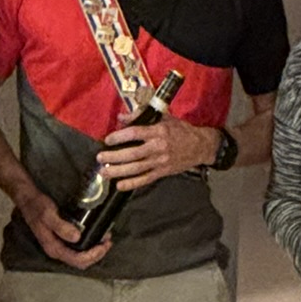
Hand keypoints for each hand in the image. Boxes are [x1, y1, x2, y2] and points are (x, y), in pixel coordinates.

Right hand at [17, 188, 112, 270]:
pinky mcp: (62, 240)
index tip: (104, 244)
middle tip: (108, 241)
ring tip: (105, 238)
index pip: (77, 260)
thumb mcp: (49, 215)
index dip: (93, 255)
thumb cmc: (38, 206)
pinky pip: (78, 248)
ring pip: (81, 256)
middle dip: (97, 254)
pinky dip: (90, 245)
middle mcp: (57, 250)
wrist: (28, 200)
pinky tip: (96, 235)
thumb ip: (62, 227)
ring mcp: (60, 246)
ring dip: (95, 250)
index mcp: (54, 248)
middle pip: (81, 262)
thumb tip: (77, 237)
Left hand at [97, 111, 215, 192]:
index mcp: (158, 131)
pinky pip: (145, 179)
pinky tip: (119, 186)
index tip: (107, 139)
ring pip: (136, 168)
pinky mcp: (163, 172)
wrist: (200, 146)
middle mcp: (158, 147)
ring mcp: (160, 162)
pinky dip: (132, 183)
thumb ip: (142, 116)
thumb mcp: (164, 117)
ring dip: (118, 171)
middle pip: (133, 154)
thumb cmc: (181, 130)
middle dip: (114, 157)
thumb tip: (121, 117)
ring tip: (104, 172)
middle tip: (100, 158)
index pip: (135, 133)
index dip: (120, 137)